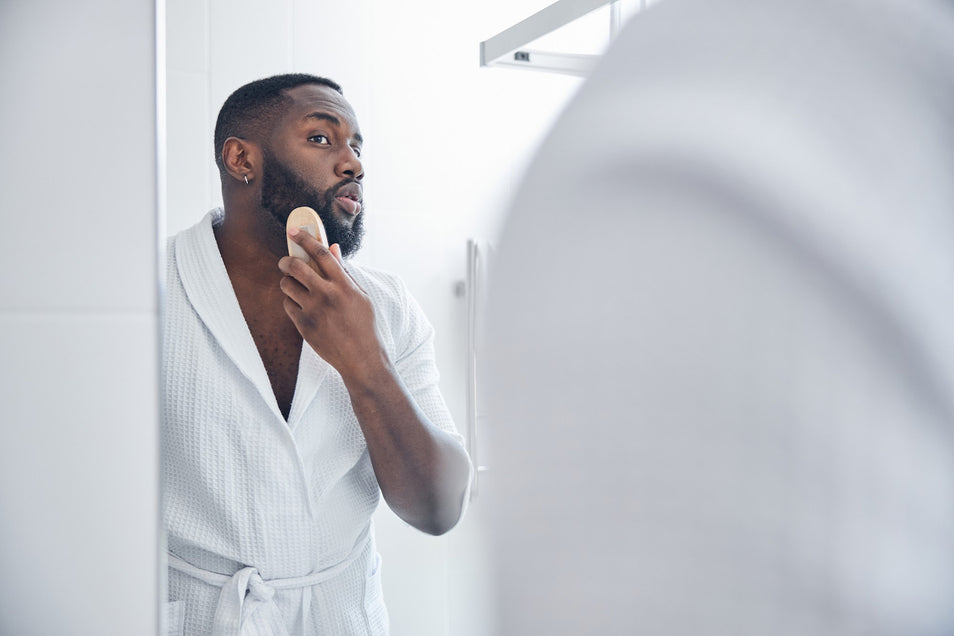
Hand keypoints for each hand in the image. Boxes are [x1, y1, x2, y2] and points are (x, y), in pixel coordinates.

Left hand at [278, 228, 386, 380]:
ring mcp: (313, 311)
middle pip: (296, 266)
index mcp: (344, 285)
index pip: (320, 254)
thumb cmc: (364, 325)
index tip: (293, 231)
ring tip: (294, 285)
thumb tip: (332, 248)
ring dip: (287, 281)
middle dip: (286, 260)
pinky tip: (300, 305)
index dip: (304, 239)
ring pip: (287, 285)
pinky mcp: (303, 325)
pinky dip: (291, 301)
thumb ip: (344, 271)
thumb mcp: (360, 295)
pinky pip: (287, 304)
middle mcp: (327, 295)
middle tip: (285, 261)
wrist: (361, 358)